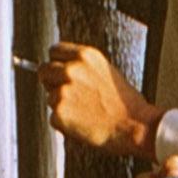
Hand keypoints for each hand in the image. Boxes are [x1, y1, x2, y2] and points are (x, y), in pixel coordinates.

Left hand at [39, 43, 160, 156]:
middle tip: (70, 96)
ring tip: (85, 112)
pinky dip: (65, 123)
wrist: (134, 125)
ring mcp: (63, 91)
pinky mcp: (59, 113)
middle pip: (44, 71)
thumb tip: (61, 69)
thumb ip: (82, 67)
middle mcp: (71, 70)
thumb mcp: (105, 71)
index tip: (59, 73)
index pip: (54, 51)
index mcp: (84, 56)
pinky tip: (83, 123)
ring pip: (49, 97)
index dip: (56, 63)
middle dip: (51, 83)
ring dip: (62, 106)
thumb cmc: (123, 103)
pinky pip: (53, 118)